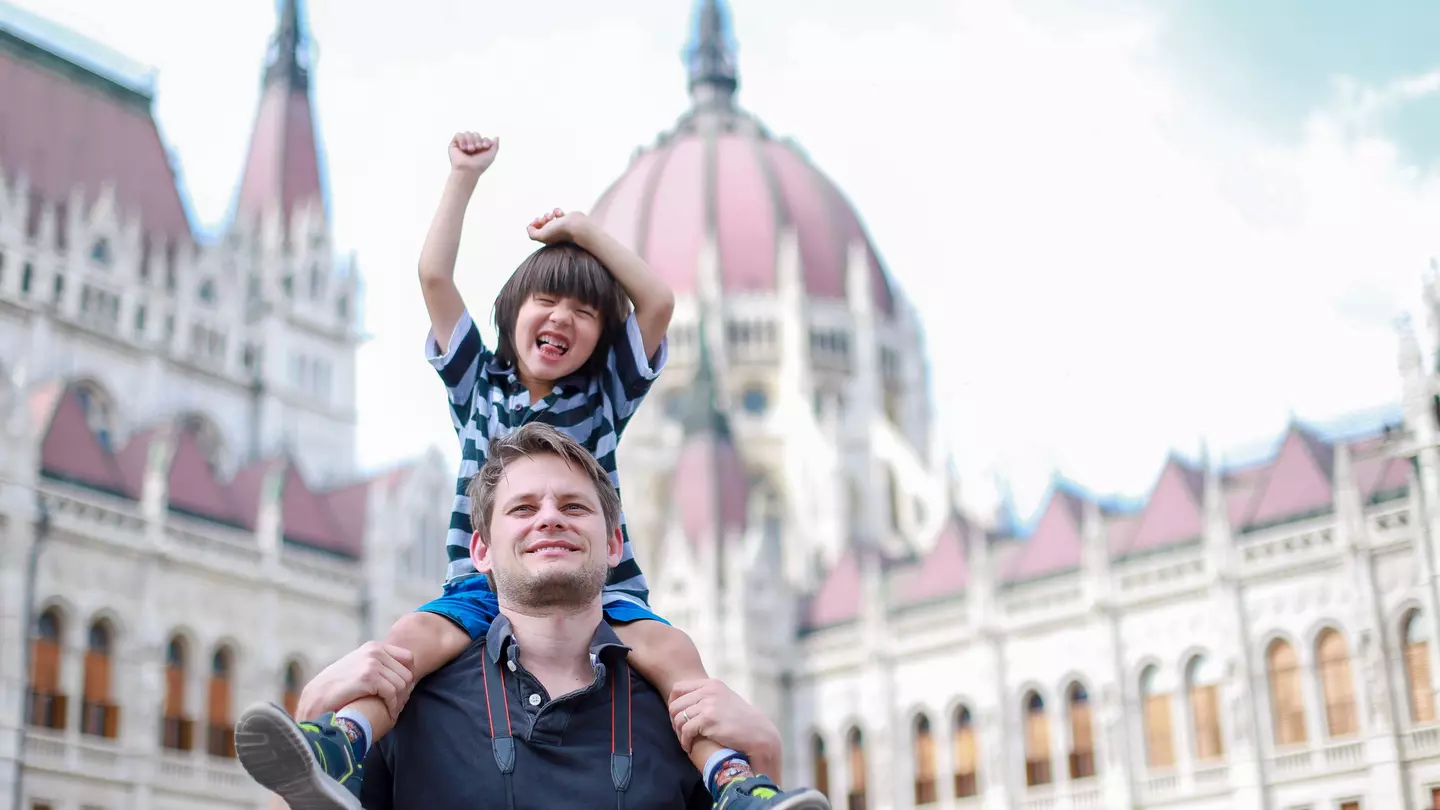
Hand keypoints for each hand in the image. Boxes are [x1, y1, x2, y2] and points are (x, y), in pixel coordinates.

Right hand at [296, 642, 415, 721]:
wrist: (314, 699)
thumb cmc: (337, 689)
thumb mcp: (359, 669)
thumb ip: (377, 667)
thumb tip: (403, 677)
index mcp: (374, 647)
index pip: (408, 659)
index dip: (407, 678)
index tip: (400, 694)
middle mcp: (374, 651)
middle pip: (407, 673)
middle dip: (405, 693)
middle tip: (396, 707)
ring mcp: (371, 662)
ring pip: (402, 684)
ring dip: (399, 702)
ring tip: (392, 712)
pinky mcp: (368, 677)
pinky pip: (393, 692)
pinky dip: (393, 706)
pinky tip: (388, 715)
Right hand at [449, 131, 498, 176]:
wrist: (468, 170)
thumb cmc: (480, 165)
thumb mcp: (491, 155)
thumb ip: (495, 146)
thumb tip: (496, 137)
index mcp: (479, 148)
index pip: (483, 138)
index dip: (485, 140)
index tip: (485, 146)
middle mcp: (470, 146)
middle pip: (475, 134)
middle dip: (477, 140)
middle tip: (477, 148)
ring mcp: (462, 145)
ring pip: (467, 133)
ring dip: (470, 140)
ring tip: (470, 149)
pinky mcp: (454, 145)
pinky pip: (459, 134)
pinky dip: (462, 139)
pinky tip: (463, 148)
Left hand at [526, 208, 591, 244]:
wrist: (576, 226)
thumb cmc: (559, 231)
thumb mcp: (541, 236)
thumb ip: (532, 233)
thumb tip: (530, 226)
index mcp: (547, 239)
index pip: (535, 231)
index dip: (534, 224)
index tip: (538, 221)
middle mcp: (553, 234)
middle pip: (541, 224)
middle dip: (542, 218)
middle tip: (546, 219)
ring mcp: (560, 226)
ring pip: (549, 217)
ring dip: (548, 214)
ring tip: (553, 216)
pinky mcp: (566, 219)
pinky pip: (557, 212)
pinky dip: (557, 211)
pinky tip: (560, 214)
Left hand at [669, 679, 781, 775]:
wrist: (758, 734)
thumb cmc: (742, 720)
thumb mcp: (724, 699)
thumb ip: (707, 697)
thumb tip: (684, 704)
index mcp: (711, 684)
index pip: (678, 688)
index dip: (673, 704)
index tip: (677, 717)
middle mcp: (708, 691)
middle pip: (675, 704)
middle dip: (674, 721)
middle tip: (681, 733)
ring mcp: (708, 704)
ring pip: (679, 718)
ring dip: (679, 733)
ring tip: (686, 741)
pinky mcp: (708, 720)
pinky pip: (685, 731)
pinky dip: (685, 741)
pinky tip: (690, 747)